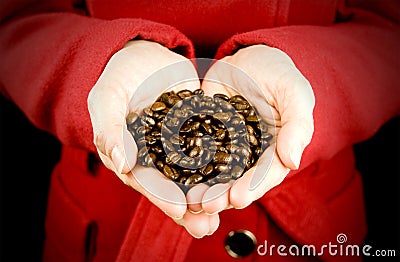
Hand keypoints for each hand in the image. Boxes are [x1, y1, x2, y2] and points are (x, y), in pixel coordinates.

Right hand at [87, 40, 217, 236]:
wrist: (146, 54)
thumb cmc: (119, 76)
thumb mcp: (107, 99)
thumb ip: (110, 129)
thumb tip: (121, 164)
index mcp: (133, 156)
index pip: (147, 182)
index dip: (162, 197)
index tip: (180, 209)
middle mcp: (159, 157)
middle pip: (175, 186)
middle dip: (192, 206)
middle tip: (209, 224)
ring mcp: (182, 144)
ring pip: (198, 172)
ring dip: (212, 190)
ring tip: (229, 207)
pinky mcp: (201, 129)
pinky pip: (216, 145)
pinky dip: (227, 161)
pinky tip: (242, 172)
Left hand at [188, 45, 314, 214]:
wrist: (246, 57)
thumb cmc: (277, 74)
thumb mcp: (294, 93)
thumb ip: (297, 126)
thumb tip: (292, 162)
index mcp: (272, 150)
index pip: (264, 174)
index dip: (251, 188)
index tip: (237, 199)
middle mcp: (247, 155)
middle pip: (236, 180)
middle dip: (222, 195)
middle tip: (207, 205)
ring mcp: (223, 146)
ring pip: (213, 172)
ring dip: (202, 188)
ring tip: (190, 200)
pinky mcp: (202, 134)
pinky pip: (193, 150)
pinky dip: (183, 164)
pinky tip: (173, 175)